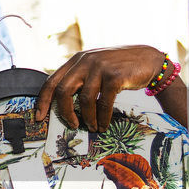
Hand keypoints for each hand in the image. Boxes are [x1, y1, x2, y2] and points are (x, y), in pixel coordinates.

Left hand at [35, 45, 166, 130]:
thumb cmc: (120, 68)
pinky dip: (102, 118)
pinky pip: (103, 103)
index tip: (39, 117)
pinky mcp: (115, 76)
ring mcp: (100, 67)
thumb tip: (61, 103)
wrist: (150, 61)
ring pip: (85, 100)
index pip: (51, 81)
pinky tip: (103, 125)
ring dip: (88, 118)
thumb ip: (79, 78)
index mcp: (76, 60)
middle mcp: (85, 61)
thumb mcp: (95, 67)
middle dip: (64, 112)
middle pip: (63, 90)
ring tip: (93, 127)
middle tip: (71, 125)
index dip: (43, 101)